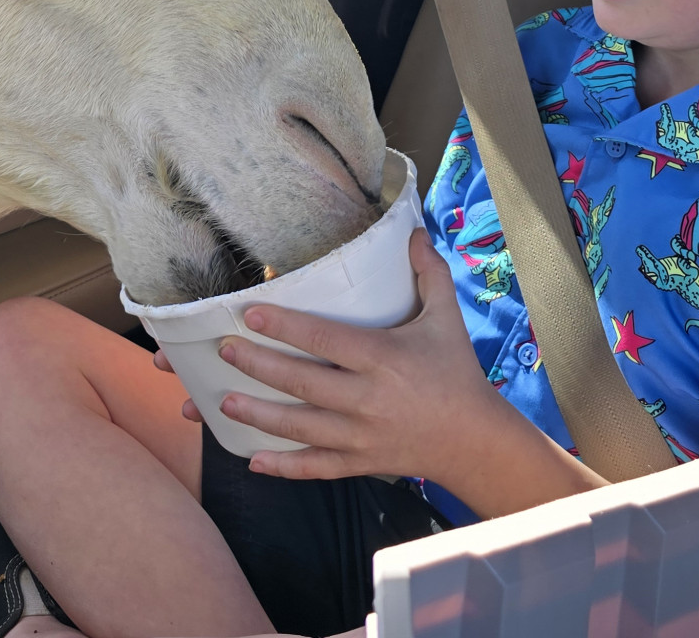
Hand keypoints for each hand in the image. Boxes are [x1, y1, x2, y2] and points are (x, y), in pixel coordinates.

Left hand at [192, 229, 599, 516]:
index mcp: (384, 359)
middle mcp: (368, 399)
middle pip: (303, 383)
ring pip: (301, 428)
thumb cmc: (457, 373)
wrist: (476, 441)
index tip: (250, 315)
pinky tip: (252, 460)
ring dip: (259, 416)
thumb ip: (430, 274)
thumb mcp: (447, 318)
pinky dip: (284, 468)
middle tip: (224, 351)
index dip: (286, 327)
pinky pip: (316, 467)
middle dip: (259, 367)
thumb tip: (415, 231)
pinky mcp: (361, 463)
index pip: (325, 340)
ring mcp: (362, 436)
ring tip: (222, 402)